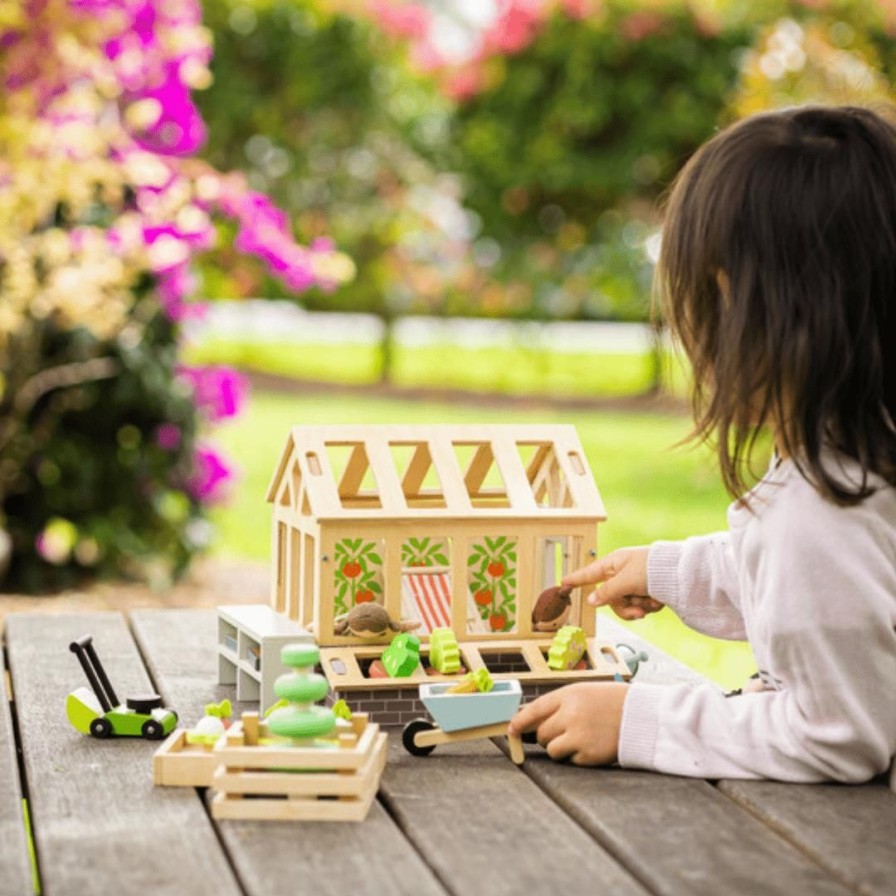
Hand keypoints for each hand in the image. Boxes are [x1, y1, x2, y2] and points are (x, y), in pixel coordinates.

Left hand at [507, 682, 628, 765]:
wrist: (641, 716)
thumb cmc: (611, 702)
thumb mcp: (583, 693)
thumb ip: (559, 705)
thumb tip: (533, 722)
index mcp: (568, 695)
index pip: (535, 709)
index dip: (520, 721)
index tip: (511, 730)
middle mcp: (570, 714)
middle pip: (542, 733)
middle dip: (548, 736)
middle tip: (564, 732)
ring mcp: (579, 735)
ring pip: (552, 749)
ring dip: (560, 748)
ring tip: (580, 738)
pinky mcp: (588, 754)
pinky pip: (570, 760)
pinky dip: (577, 756)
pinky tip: (592, 745)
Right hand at [562, 546, 663, 620]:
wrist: (680, 572)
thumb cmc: (652, 567)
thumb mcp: (626, 580)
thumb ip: (607, 592)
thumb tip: (591, 601)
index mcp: (614, 563)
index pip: (589, 573)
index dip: (577, 579)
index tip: (563, 582)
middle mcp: (622, 573)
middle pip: (611, 598)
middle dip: (626, 608)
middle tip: (638, 612)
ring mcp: (634, 583)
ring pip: (626, 604)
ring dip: (639, 607)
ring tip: (653, 603)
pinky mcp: (646, 591)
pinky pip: (639, 605)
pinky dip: (649, 606)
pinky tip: (659, 601)